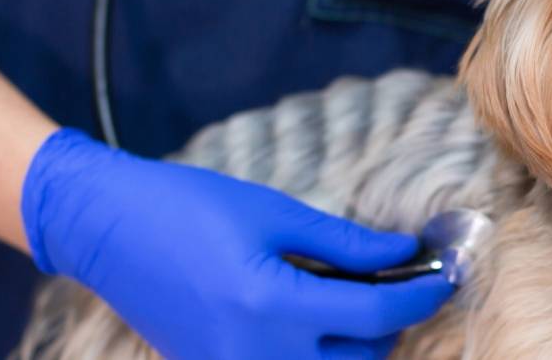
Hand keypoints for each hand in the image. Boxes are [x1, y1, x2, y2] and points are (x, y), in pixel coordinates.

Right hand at [21, 129, 452, 359]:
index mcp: (270, 306)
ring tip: (353, 291)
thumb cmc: (185, 206)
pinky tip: (314, 310)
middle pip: (361, 356)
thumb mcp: (273, 212)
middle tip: (398, 274)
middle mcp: (255, 356)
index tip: (445, 272)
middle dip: (390, 318)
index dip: (421, 293)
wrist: (106, 229)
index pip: (375, 314)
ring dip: (356, 341)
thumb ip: (346, 242)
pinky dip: (317, 350)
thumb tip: (404, 252)